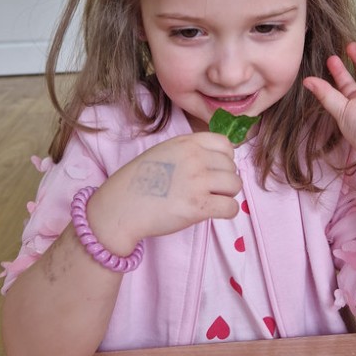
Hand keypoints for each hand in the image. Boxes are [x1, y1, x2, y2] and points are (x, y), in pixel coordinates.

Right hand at [87, 132, 240, 254]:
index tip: (214, 170)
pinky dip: (227, 211)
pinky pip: (231, 207)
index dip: (224, 159)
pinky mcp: (199, 206)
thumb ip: (188, 152)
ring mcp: (198, 181)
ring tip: (210, 200)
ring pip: (235, 186)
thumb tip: (216, 161)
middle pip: (231, 167)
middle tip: (208, 190)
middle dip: (224, 179)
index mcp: (186, 143)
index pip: (225, 144)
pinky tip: (213, 212)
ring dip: (226, 195)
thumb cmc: (138, 182)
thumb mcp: (163, 153)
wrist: (120, 207)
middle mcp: (195, 158)